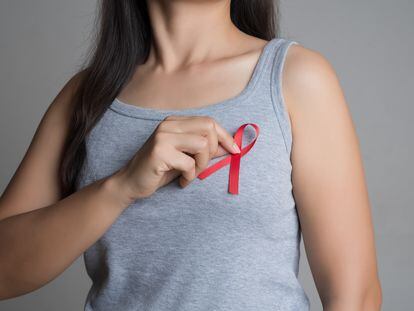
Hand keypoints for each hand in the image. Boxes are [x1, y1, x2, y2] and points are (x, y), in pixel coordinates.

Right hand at [113, 115, 240, 201]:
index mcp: (175, 122)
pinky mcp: (159, 152)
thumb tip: (229, 148)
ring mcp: (163, 136)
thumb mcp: (186, 158)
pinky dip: (190, 177)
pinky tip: (181, 181)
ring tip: (191, 175)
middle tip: (201, 167)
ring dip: (201, 165)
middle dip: (212, 152)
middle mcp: (168, 125)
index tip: (235, 151)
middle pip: (208, 129)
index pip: (209, 122)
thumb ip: (206, 150)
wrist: (131, 182)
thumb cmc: (160, 170)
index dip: (226, 136)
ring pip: (202, 145)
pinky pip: (189, 163)